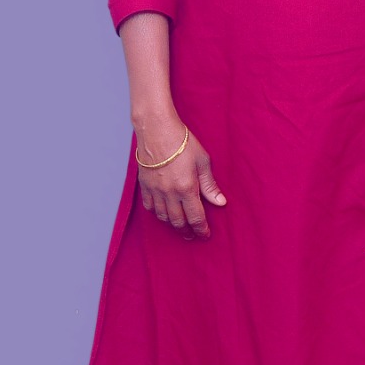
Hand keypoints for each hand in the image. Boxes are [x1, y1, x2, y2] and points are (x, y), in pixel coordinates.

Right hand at [135, 118, 226, 239]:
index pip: (195, 217)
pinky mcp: (144, 185)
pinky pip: (149, 207)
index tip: (205, 235)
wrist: (157, 130)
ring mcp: (155, 190)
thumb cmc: (182, 142)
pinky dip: (157, 214)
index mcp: (186, 188)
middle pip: (178, 222)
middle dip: (187, 231)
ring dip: (172, 225)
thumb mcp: (202, 161)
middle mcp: (169, 193)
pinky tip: (163, 214)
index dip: (201, 229)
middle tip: (192, 235)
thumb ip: (209, 185)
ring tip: (180, 227)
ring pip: (163, 217)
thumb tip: (220, 202)